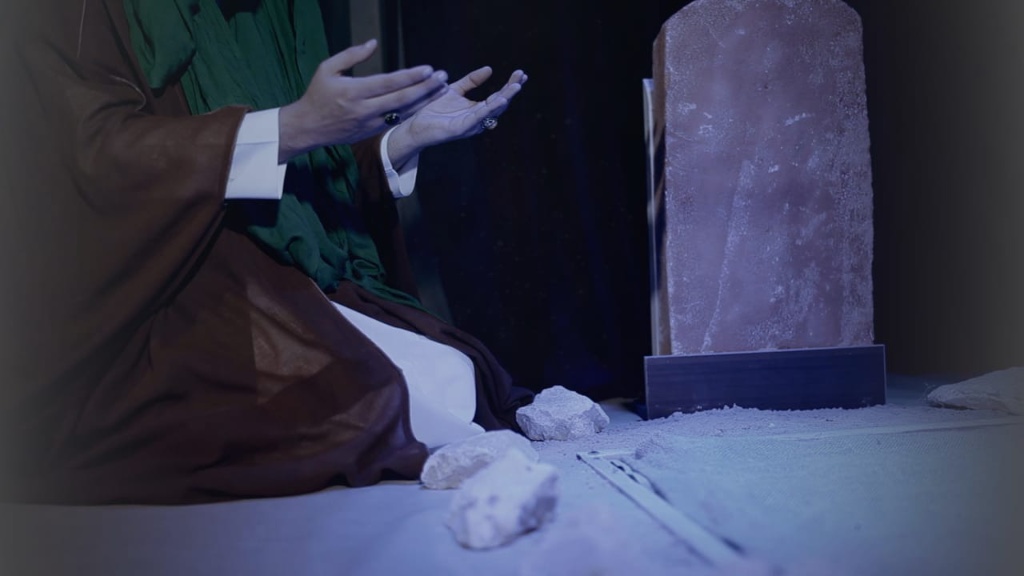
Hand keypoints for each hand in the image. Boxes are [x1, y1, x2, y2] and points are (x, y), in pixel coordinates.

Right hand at [278, 39, 448, 162]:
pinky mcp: (372, 132)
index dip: (411, 77)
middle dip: (425, 89)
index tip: (428, 69)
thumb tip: (374, 43)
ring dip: (424, 101)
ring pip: (403, 112)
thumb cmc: (318, 94)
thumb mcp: (328, 68)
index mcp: (353, 92)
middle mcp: (364, 109)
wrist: (308, 127)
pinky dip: (413, 111)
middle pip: (402, 99)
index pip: (389, 83)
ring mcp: (370, 124)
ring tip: (441, 89)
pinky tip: (426, 102)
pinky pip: (397, 121)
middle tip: (443, 78)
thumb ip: (351, 55)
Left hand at [385, 67, 527, 168]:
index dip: (510, 85)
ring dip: (505, 99)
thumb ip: (471, 81)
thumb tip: (490, 69)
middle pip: (500, 104)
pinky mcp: (461, 129)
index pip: (498, 96)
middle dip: (511, 90)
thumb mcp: (454, 90)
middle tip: (521, 76)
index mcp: (477, 110)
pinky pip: (479, 118)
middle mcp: (477, 119)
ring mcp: (471, 125)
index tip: (520, 73)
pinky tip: (500, 100)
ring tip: (516, 87)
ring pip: (493, 112)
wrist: (414, 125)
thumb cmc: (433, 110)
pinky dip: (490, 109)